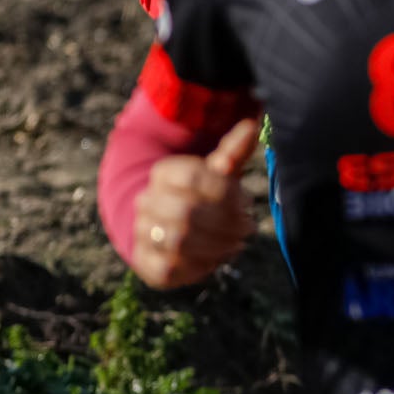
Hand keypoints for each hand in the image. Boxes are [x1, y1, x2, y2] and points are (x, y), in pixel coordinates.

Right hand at [128, 118, 260, 288]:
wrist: (163, 224)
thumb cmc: (201, 195)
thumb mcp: (217, 172)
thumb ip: (233, 153)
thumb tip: (252, 126)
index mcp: (163, 173)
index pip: (192, 176)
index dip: (225, 192)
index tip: (246, 202)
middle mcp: (146, 200)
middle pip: (187, 211)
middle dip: (226, 223)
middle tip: (247, 228)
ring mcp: (141, 230)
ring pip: (178, 240)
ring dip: (216, 244)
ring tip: (236, 243)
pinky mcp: (144, 261)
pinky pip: (169, 267)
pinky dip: (198, 265)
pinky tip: (216, 258)